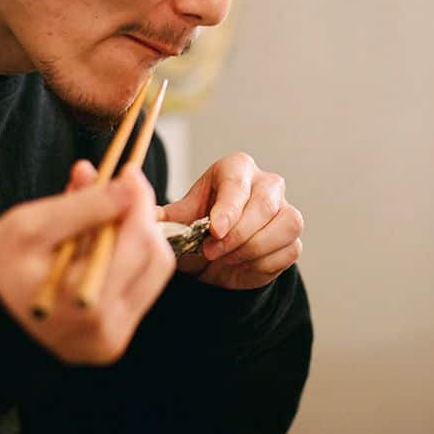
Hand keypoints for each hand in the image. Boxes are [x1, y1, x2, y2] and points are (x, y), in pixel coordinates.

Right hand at [0, 161, 174, 364]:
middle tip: (113, 192)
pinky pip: (133, 291)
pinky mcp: (109, 341)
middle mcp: (108, 329)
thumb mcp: (30, 229)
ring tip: (97, 218)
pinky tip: (92, 247)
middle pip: (155, 259)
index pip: (140, 240)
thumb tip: (129, 185)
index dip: (139, 200)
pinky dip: (121, 262)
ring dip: (133, 238)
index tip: (127, 173)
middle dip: (139, 219)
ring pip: (149, 274)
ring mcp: (111, 339)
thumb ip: (84, 206)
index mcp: (88, 302)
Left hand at [161, 153, 302, 290]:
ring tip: (225, 259)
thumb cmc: (196, 229)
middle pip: (265, 204)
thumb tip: (141, 212)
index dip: (228, 208)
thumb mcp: (177, 221)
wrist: (213, 258)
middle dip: (238, 233)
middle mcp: (266, 183)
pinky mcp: (292, 237)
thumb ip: (163, 218)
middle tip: (211, 252)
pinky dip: (264, 263)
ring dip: (253, 249)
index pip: (237, 182)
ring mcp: (285, 209)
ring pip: (286, 225)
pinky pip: (290, 249)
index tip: (214, 231)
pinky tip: (241, 265)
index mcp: (236, 168)